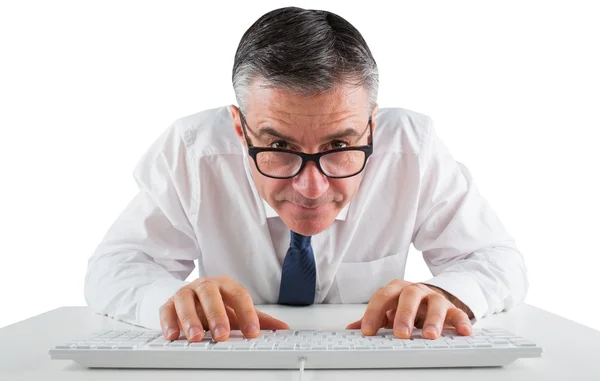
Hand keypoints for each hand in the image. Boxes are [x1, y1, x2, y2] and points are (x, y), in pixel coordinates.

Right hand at [159, 275, 288, 341]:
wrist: (192, 297)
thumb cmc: (218, 304)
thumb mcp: (237, 311)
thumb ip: (258, 319)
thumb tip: (283, 328)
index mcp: (226, 285)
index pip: (239, 295)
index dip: (247, 313)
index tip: (252, 333)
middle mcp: (205, 285)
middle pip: (211, 294)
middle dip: (216, 315)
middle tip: (221, 334)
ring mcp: (186, 292)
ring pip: (186, 300)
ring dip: (190, 319)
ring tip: (197, 337)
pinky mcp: (169, 302)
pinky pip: (166, 309)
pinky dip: (169, 322)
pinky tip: (173, 335)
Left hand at [346, 280, 471, 338]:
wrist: (432, 297)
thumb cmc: (407, 305)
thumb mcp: (389, 310)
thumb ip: (374, 318)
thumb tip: (351, 329)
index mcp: (397, 290)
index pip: (382, 297)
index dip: (374, 313)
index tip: (368, 331)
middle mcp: (416, 291)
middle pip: (409, 296)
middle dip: (404, 314)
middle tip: (401, 333)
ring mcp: (435, 299)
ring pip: (435, 303)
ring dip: (432, 319)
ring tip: (429, 335)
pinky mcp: (453, 308)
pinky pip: (459, 313)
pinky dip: (462, 322)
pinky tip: (463, 332)